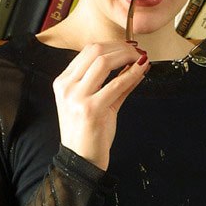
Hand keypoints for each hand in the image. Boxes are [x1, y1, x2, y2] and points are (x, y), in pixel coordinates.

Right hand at [53, 41, 148, 170]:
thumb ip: (114, 84)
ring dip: (126, 57)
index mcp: (63, 82)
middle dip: (121, 48)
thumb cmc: (90, 132)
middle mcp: (66, 87)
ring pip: (104, 62)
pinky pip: (116, 84)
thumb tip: (136, 65)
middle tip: (137, 51)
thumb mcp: (97, 103)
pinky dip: (132, 74)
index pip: (87, 51)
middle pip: (95, 51)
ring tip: (140, 58)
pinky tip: (142, 70)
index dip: (112, 45)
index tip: (128, 47)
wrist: (82, 160)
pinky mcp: (91, 109)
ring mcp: (77, 98)